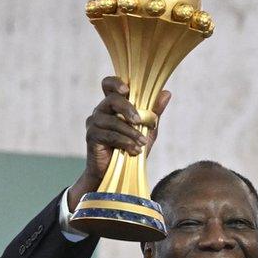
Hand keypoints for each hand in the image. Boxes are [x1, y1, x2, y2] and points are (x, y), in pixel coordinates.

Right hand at [69, 76, 171, 209]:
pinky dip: (125, 142)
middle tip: (140, 121)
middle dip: (128, 108)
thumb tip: (166, 93)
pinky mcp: (91, 136)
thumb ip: (154, 112)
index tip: (127, 90)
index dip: (116, 83)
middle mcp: (101, 110)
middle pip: (112, 99)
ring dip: (130, 132)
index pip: (109, 84)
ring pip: (113, 120)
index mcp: (113, 104)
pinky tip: (135, 151)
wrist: (117, 173)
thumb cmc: (131, 148)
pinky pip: (109, 135)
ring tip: (142, 143)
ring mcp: (94, 122)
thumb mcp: (147, 130)